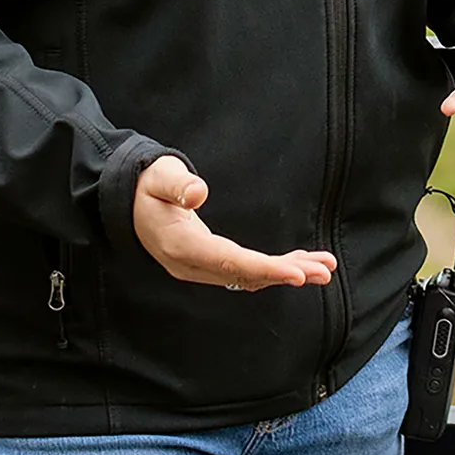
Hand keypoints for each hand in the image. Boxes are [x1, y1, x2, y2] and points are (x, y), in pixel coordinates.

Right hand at [133, 156, 336, 291]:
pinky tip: (300, 263)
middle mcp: (193, 265)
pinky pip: (246, 272)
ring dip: (286, 272)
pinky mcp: (210, 264)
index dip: (264, 269)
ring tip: (323, 267)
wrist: (131, 204)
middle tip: (323, 270)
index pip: (228, 262)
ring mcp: (201, 269)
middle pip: (245, 275)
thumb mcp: (158, 177)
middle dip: (286, 273)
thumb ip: (177, 185)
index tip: (296, 274)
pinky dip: (274, 269)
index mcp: (181, 245)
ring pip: (249, 277)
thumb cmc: (148, 185)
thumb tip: (198, 193)